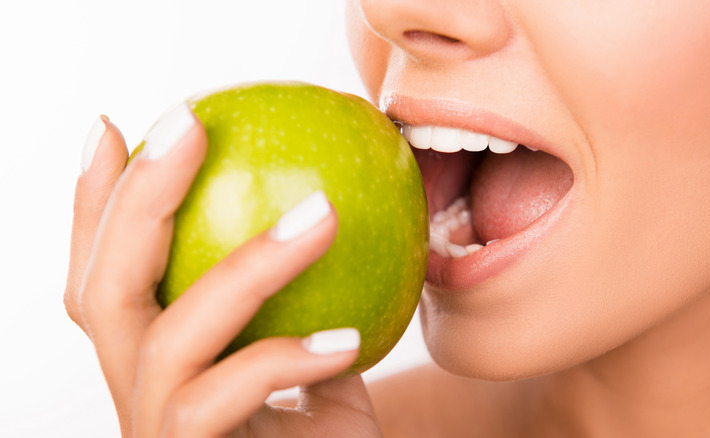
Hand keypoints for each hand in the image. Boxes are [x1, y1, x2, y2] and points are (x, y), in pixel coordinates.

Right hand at [64, 108, 381, 436]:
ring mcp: (158, 432)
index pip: (102, 272)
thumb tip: (327, 196)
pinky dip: (284, 360)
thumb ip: (303, 288)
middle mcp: (137, 391)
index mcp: (151, 355)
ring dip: (246, 265)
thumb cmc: (319, 426)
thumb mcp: (313, 348)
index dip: (92, 201)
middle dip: (138, 198)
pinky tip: (345, 342)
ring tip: (322, 213)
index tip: (112, 124)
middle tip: (187, 122)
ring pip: (168, 339)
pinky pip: (222, 404)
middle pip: (104, 289)